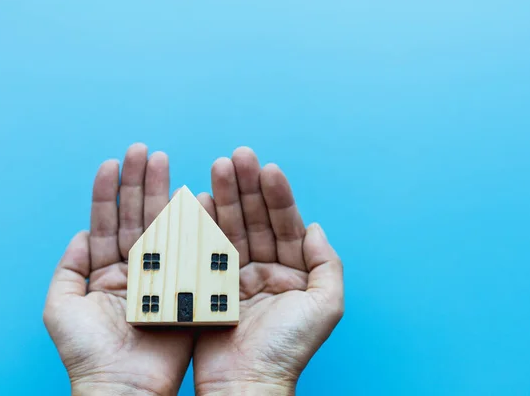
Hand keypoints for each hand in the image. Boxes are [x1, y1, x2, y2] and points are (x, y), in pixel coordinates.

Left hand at [43, 144, 192, 395]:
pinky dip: (192, 224)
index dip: (108, 192)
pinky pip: (190, 249)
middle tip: (144, 151)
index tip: (113, 162)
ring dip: (164, 194)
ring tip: (164, 162)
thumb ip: (69, 268)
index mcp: (106, 270)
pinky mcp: (186, 285)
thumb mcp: (62, 308)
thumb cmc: (88, 354)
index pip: (106, 222)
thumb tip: (80, 233)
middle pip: (138, 216)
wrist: (125, 387)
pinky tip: (193, 198)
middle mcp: (136, 267)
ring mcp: (163, 273)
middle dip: (139, 182)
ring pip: (164, 226)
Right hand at [193, 147, 344, 394]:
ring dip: (226, 197)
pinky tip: (202, 200)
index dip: (279, 196)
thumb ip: (327, 264)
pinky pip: (208, 248)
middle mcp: (267, 269)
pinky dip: (205, 224)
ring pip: (232, 228)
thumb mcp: (324, 306)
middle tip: (237, 156)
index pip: (287, 225)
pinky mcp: (211, 285)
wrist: (245, 384)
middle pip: (257, 220)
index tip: (268, 168)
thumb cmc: (288, 350)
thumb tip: (316, 226)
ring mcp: (238, 275)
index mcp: (294, 272)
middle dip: (248, 187)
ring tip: (218, 168)